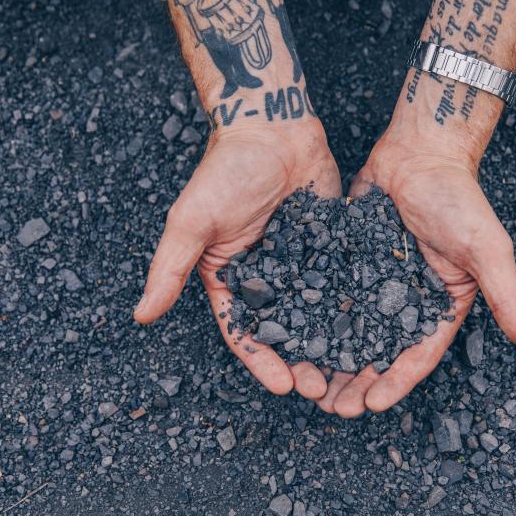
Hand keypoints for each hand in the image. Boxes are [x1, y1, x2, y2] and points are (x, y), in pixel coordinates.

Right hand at [134, 120, 341, 399]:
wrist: (272, 125)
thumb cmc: (226, 170)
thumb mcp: (191, 221)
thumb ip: (169, 268)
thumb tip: (140, 316)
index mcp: (230, 278)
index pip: (244, 332)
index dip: (261, 362)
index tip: (283, 387)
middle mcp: (266, 277)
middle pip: (284, 331)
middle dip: (301, 362)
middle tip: (324, 389)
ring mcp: (300, 262)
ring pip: (317, 313)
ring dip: (330, 344)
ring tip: (351, 371)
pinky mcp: (329, 246)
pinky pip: (342, 281)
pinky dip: (354, 308)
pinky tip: (375, 330)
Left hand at [322, 128, 515, 416]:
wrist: (420, 151)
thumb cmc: (458, 198)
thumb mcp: (487, 249)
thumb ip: (508, 297)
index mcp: (441, 306)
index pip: (418, 355)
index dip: (396, 383)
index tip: (371, 406)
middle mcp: (406, 300)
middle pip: (379, 351)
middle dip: (357, 381)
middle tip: (331, 406)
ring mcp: (375, 282)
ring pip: (349, 330)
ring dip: (332, 360)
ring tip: (309, 385)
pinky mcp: (348, 262)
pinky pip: (328, 296)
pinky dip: (313, 319)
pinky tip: (293, 339)